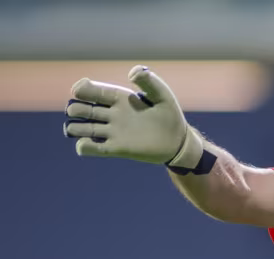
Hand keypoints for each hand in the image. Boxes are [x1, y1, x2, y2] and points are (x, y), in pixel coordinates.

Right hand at [63, 65, 202, 169]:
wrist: (177, 141)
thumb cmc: (170, 116)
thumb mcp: (163, 96)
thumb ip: (149, 82)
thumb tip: (132, 72)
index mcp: (120, 99)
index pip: (95, 92)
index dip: (83, 89)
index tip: (77, 90)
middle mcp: (113, 115)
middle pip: (84, 110)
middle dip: (76, 109)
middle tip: (77, 112)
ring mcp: (113, 132)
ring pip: (84, 129)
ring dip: (74, 129)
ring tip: (73, 129)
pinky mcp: (117, 148)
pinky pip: (95, 148)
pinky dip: (85, 147)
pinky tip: (84, 145)